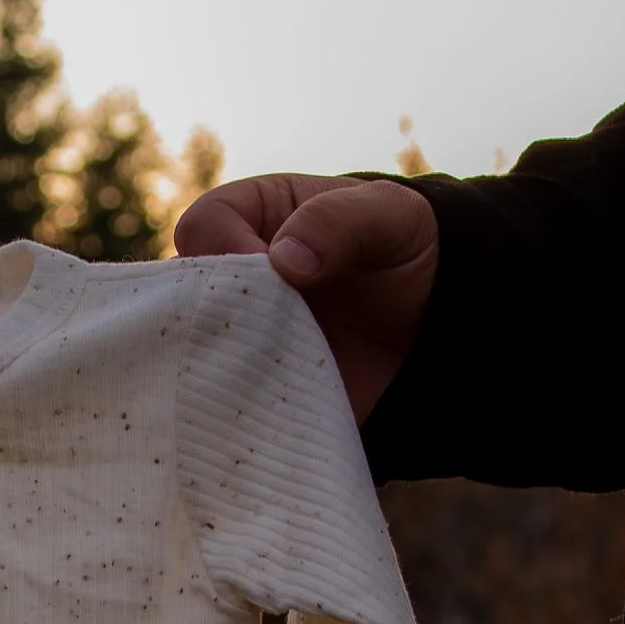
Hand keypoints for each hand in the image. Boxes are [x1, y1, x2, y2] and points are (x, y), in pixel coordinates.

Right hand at [174, 174, 437, 423]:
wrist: (439, 325)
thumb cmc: (405, 249)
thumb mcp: (388, 216)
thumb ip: (337, 223)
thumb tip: (284, 261)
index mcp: (252, 217)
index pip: (204, 226)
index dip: (226, 248)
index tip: (277, 274)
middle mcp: (232, 276)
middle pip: (185, 293)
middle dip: (219, 313)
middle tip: (270, 333)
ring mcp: (236, 333)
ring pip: (195, 349)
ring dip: (227, 363)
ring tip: (278, 371)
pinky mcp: (251, 383)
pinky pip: (223, 397)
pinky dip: (238, 406)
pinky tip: (272, 407)